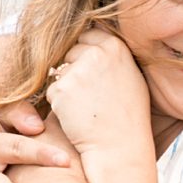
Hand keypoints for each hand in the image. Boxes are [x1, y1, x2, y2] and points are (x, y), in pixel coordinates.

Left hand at [45, 29, 151, 160]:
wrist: (118, 147)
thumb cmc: (127, 117)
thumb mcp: (130, 77)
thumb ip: (112, 57)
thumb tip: (94, 42)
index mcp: (115, 47)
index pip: (89, 35)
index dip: (87, 55)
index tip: (92, 73)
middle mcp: (96, 53)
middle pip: (71, 52)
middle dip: (73, 70)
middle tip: (89, 96)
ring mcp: (78, 70)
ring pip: (59, 72)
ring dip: (65, 87)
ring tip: (85, 108)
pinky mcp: (61, 89)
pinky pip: (52, 91)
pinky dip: (58, 104)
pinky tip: (76, 117)